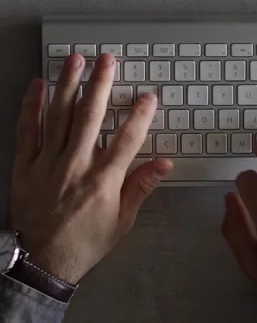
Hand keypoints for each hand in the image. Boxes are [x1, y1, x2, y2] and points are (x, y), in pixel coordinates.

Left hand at [10, 53, 173, 283]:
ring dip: (68, 84)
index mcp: (103, 180)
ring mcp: (48, 163)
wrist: (43, 262)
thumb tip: (164, 164)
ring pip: (59, 115)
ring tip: (76, 60)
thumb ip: (141, 188)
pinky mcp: (25, 166)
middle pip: (90, 115)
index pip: (127, 138)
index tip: (149, 96)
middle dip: (100, 84)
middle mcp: (76, 165)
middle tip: (107, 60)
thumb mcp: (121, 221)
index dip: (140, 115)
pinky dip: (33, 106)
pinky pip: (28, 130)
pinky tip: (39, 85)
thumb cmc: (86, 243)